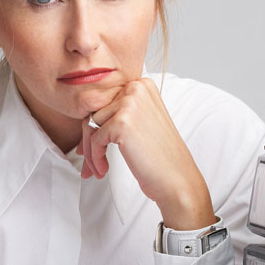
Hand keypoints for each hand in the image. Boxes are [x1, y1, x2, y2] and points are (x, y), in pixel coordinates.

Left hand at [79, 78, 215, 230]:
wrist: (176, 179)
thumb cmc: (161, 157)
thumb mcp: (142, 123)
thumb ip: (120, 113)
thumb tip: (88, 120)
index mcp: (142, 85)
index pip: (106, 103)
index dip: (95, 128)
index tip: (90, 147)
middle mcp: (136, 88)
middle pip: (95, 112)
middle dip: (89, 141)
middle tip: (89, 164)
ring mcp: (129, 103)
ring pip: (90, 126)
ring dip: (90, 152)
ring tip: (96, 169)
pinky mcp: (121, 122)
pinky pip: (94, 140)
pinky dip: (95, 158)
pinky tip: (103, 170)